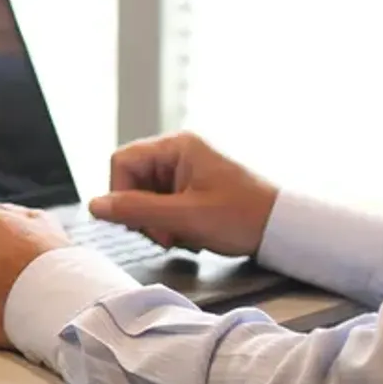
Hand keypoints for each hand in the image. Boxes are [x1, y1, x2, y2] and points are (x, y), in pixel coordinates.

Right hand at [88, 131, 278, 258]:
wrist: (287, 229)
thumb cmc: (245, 216)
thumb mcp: (186, 217)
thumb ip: (137, 210)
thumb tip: (95, 206)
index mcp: (177, 146)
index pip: (123, 162)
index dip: (122, 194)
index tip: (139, 223)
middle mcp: (180, 152)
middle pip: (134, 179)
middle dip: (144, 212)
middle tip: (166, 236)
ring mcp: (188, 169)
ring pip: (148, 194)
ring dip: (159, 221)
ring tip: (184, 237)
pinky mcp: (196, 186)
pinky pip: (166, 202)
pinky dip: (173, 222)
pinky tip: (192, 235)